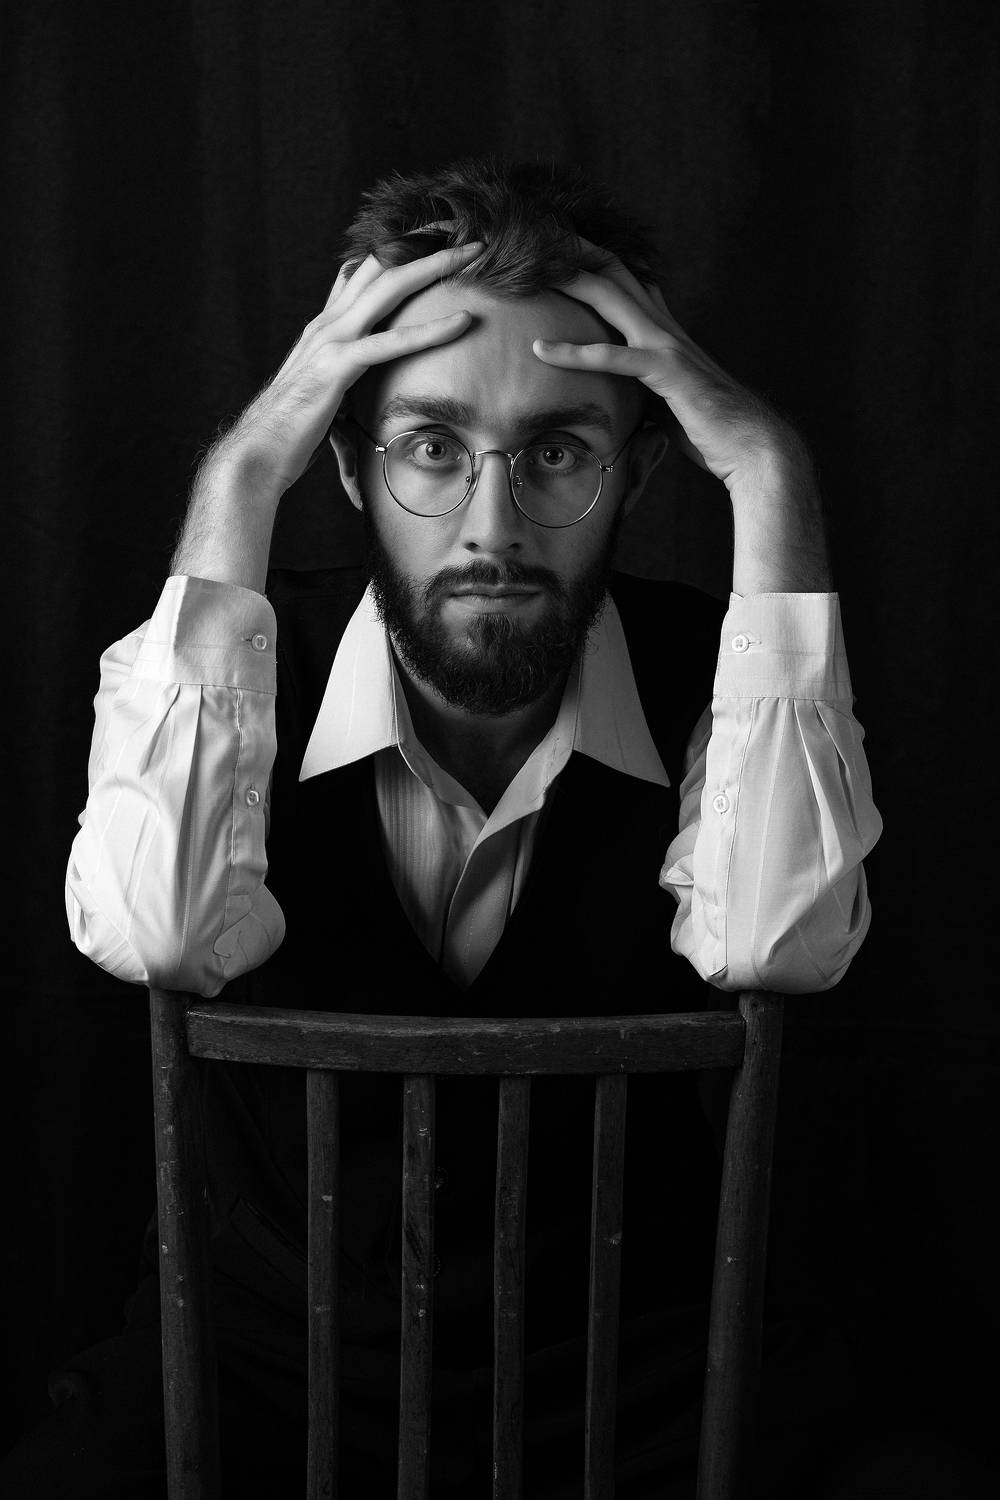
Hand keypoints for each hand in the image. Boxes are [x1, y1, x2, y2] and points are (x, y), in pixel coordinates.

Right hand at [203, 242, 481, 497]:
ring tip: (475, 253)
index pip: (363, 272)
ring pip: (389, 288)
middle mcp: (326, 323)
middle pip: (380, 264)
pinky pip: (392, 342)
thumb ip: (345, 377)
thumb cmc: (290, 433)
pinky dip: (432, 330)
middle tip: (464, 228)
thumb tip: (365, 386)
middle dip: (422, 241)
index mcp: (324, 326)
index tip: (433, 233)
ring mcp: (330, 340)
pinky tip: (463, 321)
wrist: (257, 453)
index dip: (397, 248)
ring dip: (435, 266)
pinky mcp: (338, 367)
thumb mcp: (323, 392)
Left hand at [532, 241, 814, 510]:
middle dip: (576, 248)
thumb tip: (617, 393)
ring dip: (569, 280)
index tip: (556, 250)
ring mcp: (665, 344)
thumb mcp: (665, 398)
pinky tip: (539, 350)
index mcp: (664, 329)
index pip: (625, 281)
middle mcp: (664, 326)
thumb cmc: (709, 428)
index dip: (593, 260)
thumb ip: (641, 384)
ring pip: (611, 297)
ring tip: (527, 271)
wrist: (749, 444)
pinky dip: (572, 352)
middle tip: (534, 233)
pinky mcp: (664, 371)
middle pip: (614, 271)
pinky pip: (611, 356)